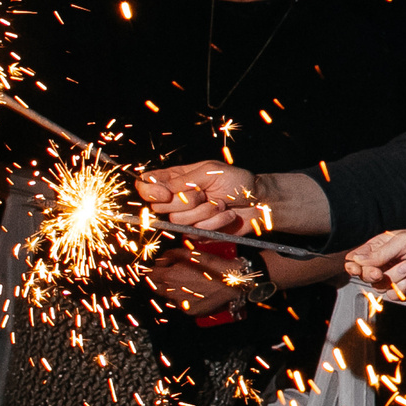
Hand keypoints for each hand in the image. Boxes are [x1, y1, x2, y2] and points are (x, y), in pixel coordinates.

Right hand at [138, 161, 258, 231]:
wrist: (260, 201)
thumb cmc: (237, 182)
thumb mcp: (210, 172)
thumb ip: (182, 181)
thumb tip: (159, 189)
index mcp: (176, 179)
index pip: (146, 185)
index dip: (149, 191)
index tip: (165, 193)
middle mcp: (177, 198)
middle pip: (159, 206)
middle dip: (185, 201)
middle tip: (205, 194)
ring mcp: (187, 217)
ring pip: (178, 221)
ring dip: (204, 212)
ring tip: (220, 204)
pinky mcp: (198, 232)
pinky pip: (195, 232)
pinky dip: (214, 223)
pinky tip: (226, 215)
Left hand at [146, 249, 248, 316]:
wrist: (236, 282)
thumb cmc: (215, 266)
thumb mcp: (192, 253)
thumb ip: (171, 255)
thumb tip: (161, 259)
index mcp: (170, 276)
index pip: (150, 275)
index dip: (155, 269)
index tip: (161, 268)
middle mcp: (172, 292)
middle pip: (155, 288)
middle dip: (160, 281)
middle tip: (172, 275)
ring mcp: (181, 304)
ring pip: (168, 297)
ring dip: (173, 290)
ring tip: (188, 284)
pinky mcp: (191, 311)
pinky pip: (181, 305)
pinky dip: (185, 298)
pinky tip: (197, 292)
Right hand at [344, 225, 405, 300]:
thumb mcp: (401, 241)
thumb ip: (378, 253)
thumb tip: (357, 261)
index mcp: (380, 249)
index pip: (357, 260)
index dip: (354, 265)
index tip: (356, 268)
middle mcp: (385, 264)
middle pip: (365, 276)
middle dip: (371, 274)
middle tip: (378, 272)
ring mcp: (396, 278)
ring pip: (380, 287)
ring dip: (394, 277)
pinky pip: (395, 296)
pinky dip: (404, 287)